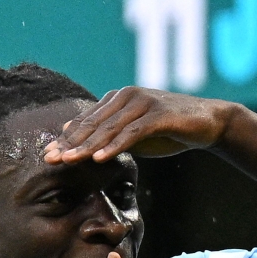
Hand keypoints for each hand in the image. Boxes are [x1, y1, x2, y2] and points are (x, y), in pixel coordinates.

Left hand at [43, 86, 237, 164]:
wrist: (209, 122)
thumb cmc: (169, 129)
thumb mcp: (135, 133)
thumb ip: (108, 132)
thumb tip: (71, 132)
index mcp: (117, 99)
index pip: (86, 121)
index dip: (66, 139)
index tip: (47, 155)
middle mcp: (126, 96)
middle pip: (92, 123)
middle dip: (70, 143)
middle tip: (51, 159)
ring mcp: (143, 103)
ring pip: (109, 128)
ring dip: (88, 146)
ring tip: (70, 161)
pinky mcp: (159, 114)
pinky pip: (132, 132)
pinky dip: (115, 145)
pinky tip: (101, 158)